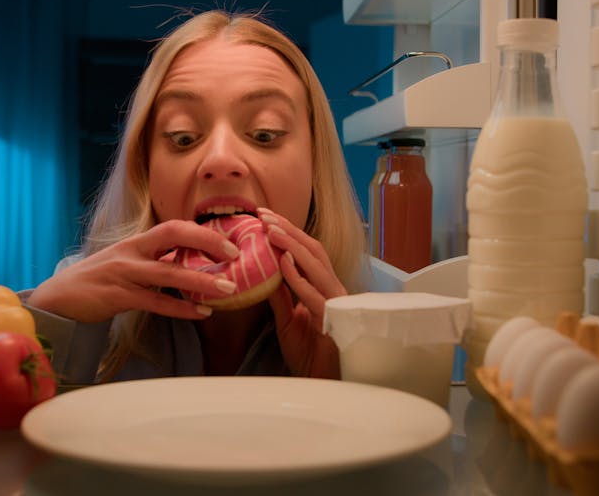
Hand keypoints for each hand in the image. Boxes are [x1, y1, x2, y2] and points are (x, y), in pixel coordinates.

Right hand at [27, 220, 240, 322]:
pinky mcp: (117, 296)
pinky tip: (201, 313)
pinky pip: (156, 302)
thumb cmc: (97, 281)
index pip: (174, 227)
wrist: (57, 298)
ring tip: (228, 289)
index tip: (229, 242)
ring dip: (201, 281)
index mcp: (137, 242)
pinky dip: (181, 308)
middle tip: (235, 255)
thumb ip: (154, 260)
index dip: (203, 232)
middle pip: (174, 236)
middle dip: (207, 242)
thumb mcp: (126, 263)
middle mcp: (132, 252)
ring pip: (168, 273)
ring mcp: (124, 273)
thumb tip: (187, 260)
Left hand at [258, 208, 344, 378]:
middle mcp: (332, 290)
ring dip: (292, 245)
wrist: (322, 384)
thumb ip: (280, 296)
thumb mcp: (287, 320)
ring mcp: (335, 303)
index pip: (306, 252)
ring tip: (270, 230)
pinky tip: (283, 263)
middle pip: (313, 251)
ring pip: (316, 266)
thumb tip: (265, 272)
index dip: (287, 232)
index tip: (263, 217)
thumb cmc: (309, 354)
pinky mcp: (332, 321)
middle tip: (263, 214)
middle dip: (287, 230)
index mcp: (323, 288)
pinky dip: (299, 277)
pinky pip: (314, 294)